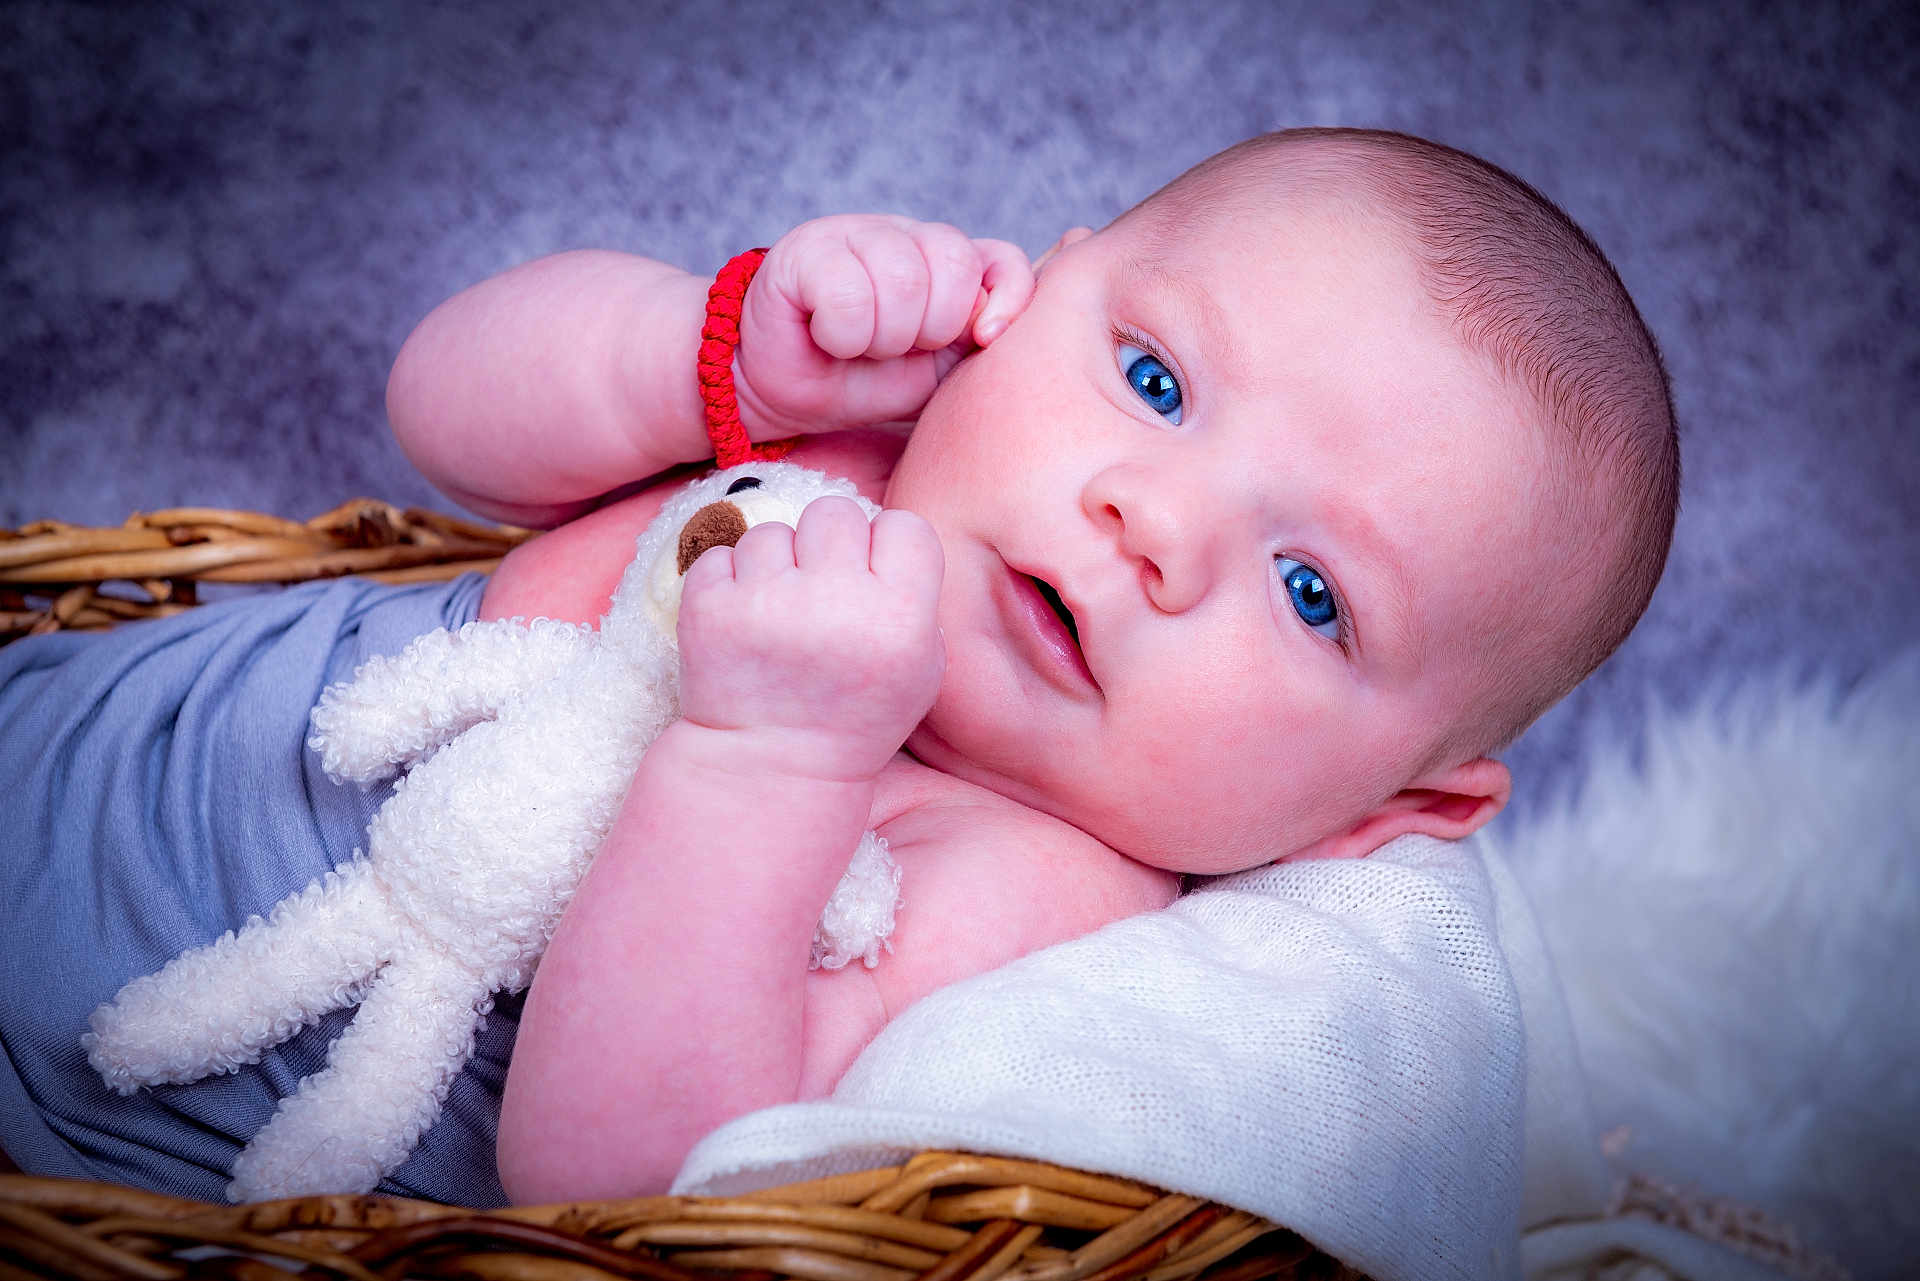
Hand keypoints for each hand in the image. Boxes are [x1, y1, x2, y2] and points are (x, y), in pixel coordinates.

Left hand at [675, 496, 944, 781]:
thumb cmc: (855, 713)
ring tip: (779, 619)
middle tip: (821, 593)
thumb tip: (879, 533)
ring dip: (775, 567)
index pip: (904, 526)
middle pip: (835, 512)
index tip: (872, 582)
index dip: (887, 549)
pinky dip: (730, 583)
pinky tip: (744, 625)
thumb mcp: (921, 671)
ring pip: (774, 532)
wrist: (771, 768)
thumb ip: (915, 596)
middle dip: (828, 545)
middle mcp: (835, 602)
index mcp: (899, 619)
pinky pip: (722, 554)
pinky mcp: (708, 607)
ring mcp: (766, 603)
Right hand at [733, 215, 1034, 437]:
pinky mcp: (806, 248)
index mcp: (946, 264)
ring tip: (857, 347)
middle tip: (893, 349)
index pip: (1002, 260)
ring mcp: (856, 232)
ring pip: (904, 280)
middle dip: (930, 331)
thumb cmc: (860, 383)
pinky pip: (849, 293)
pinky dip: (841, 334)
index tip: (984, 339)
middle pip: (955, 267)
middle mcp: (906, 237)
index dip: (1007, 298)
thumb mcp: (937, 373)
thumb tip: (1001, 319)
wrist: (779, 393)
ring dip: (881, 338)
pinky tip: (825, 337)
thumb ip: (978, 342)